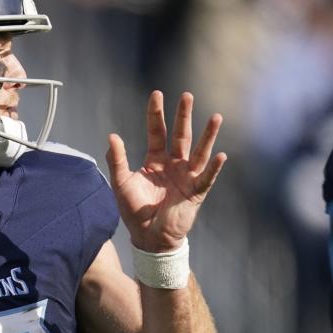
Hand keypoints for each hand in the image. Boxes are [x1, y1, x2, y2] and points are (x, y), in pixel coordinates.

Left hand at [106, 90, 225, 251]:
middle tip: (186, 95)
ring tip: (215, 117)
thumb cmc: (134, 212)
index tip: (156, 94)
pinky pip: (206, 178)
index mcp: (155, 161)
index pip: (157, 132)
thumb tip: (112, 136)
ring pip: (199, 152)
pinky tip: (220, 155)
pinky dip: (213, 168)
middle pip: (181, 136)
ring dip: (207, 135)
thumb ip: (117, 160)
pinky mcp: (196, 193)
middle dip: (183, 116)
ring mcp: (186, 177)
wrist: (148, 238)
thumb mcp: (121, 183)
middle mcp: (173, 165)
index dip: (156, 114)